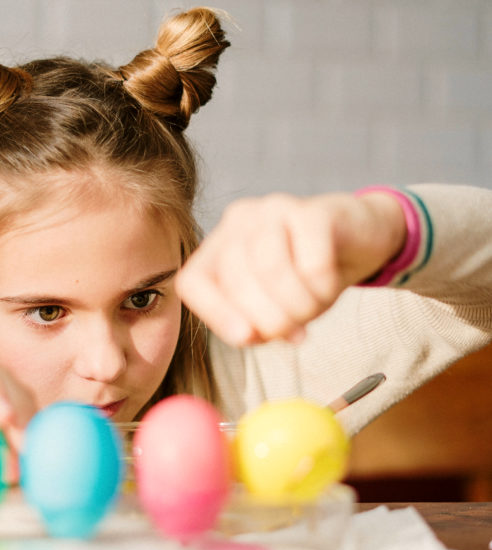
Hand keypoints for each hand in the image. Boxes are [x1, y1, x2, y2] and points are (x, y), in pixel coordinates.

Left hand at [175, 191, 405, 345]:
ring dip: (298, 305)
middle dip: (268, 318)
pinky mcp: (314, 211)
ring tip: (313, 310)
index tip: (246, 338)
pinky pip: (312, 262)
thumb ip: (257, 325)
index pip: (191, 281)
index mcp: (218, 247)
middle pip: (234, 278)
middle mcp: (238, 222)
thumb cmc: (307, 277)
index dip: (214, 314)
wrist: (359, 239)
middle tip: (293, 332)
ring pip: (271, 269)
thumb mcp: (275, 308)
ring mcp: (273, 210)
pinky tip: (329, 288)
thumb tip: (254, 334)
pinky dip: (322, 287)